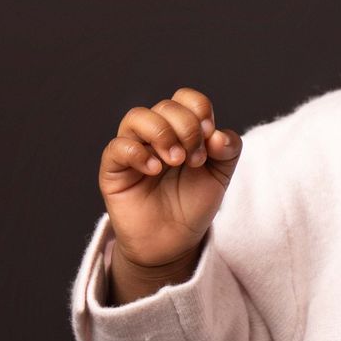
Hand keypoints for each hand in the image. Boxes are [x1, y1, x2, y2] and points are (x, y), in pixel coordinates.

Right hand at [99, 88, 242, 277]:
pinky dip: (138, 153)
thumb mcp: (220, 176)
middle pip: (165, 107)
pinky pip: (117, 147)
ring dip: (162, 134)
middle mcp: (154, 134)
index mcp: (180, 129)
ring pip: (136, 117)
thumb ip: (228, 150)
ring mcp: (132, 149)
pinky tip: (154, 170)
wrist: (173, 242)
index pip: (185, 98)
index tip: (211, 136)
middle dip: (187, 129)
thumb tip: (218, 134)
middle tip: (195, 159)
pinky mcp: (113, 169)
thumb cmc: (192, 204)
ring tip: (176, 161)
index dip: (199, 109)